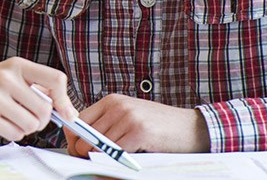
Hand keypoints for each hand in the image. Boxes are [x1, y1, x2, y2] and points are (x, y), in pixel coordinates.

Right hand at [0, 57, 76, 140]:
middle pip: (46, 109)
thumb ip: (32, 87)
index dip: (64, 100)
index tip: (67, 114)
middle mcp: (7, 78)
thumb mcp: (4, 77)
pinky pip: (16, 133)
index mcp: (16, 65)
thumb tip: (64, 108)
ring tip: (8, 119)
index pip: (56, 80)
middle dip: (41, 120)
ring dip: (25, 128)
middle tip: (26, 119)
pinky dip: (12, 134)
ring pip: (33, 124)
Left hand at [65, 94, 208, 155]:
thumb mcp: (130, 118)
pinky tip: (129, 159)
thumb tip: (78, 145)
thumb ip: (107, 126)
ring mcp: (128, 117)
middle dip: (84, 155)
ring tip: (116, 160)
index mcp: (111, 101)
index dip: (74, 141)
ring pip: (96, 148)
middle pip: (83, 137)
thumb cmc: (160, 127)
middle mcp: (117, 105)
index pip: (78, 121)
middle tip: (94, 164)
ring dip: (102, 160)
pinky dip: (116, 162)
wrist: (192, 128)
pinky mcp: (138, 131)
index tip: (78, 154)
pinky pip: (114, 153)